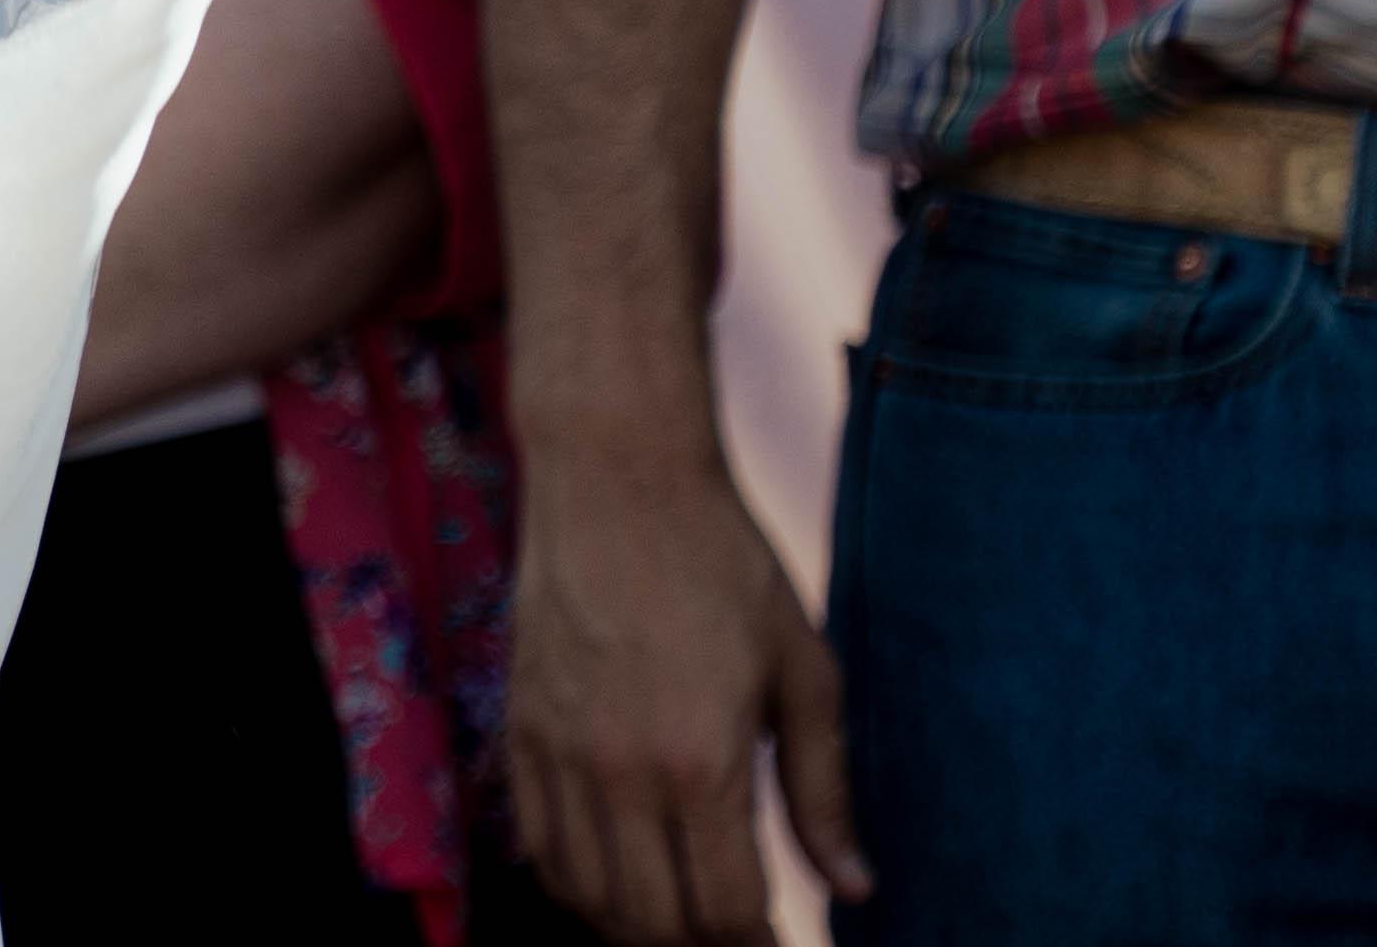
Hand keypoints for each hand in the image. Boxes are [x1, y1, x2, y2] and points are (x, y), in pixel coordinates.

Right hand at [507, 443, 868, 942]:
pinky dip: (575, 880)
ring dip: (636, 925)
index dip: (761, 944)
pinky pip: (536, 841)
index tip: (786, 940)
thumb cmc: (723, 564)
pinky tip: (617, 873)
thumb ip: (823, 790)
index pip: (725, 910)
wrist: (616, 476)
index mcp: (700, 761)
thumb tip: (856, 888)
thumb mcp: (803, 671)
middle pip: (652, 923)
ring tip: (680, 915)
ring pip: (585, 894)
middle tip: (740, 932)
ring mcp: (558, 750)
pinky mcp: (520, 725)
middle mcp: (619, 770)